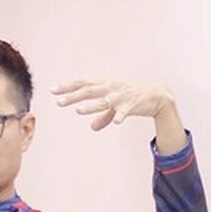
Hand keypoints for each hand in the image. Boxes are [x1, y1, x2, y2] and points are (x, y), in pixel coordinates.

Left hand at [50, 78, 185, 153]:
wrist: (158, 94)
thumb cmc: (133, 97)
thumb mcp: (116, 106)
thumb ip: (103, 117)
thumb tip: (92, 127)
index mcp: (105, 85)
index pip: (82, 84)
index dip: (68, 87)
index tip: (52, 91)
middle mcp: (111, 87)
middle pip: (88, 90)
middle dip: (73, 96)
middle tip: (58, 102)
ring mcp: (121, 96)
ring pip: (103, 101)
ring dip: (91, 106)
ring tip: (78, 111)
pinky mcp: (132, 104)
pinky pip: (124, 111)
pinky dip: (119, 116)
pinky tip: (115, 122)